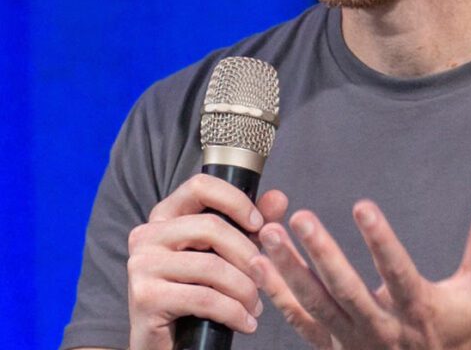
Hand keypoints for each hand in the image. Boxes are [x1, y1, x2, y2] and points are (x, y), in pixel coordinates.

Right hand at [126, 174, 287, 349]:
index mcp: (165, 215)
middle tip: (264, 277)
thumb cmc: (198, 290)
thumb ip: (252, 223)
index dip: (235, 200)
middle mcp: (147, 234)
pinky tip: (245, 322)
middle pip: (211, 227)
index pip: (201, 185)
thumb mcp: (227, 251)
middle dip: (247, 254)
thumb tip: (279, 198)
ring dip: (244, 289)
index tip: (258, 224)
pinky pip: (204, 298)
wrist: (168, 344)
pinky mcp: (146, 297)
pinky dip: (233, 312)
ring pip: (211, 266)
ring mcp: (142, 265)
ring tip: (256, 305)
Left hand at [252, 193, 470, 349]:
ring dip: (289, 270)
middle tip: (301, 218)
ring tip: (268, 234)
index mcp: (418, 309)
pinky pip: (300, 322)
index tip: (363, 207)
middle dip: (322, 254)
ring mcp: (352, 341)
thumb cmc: (461, 332)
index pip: (398, 272)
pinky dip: (277, 294)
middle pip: (346, 291)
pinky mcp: (333, 347)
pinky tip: (258, 264)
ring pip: (316, 305)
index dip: (381, 241)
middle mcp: (381, 328)